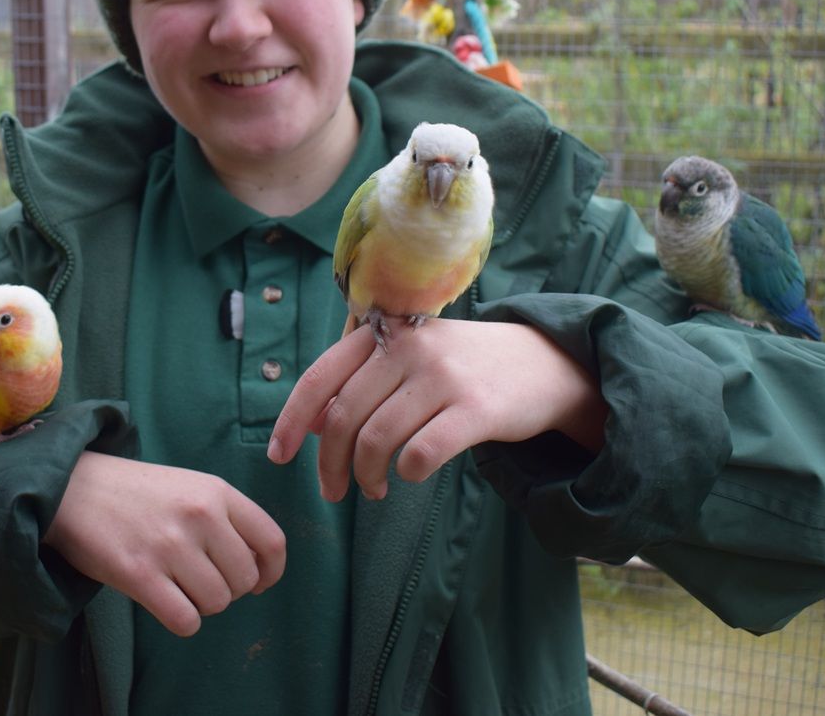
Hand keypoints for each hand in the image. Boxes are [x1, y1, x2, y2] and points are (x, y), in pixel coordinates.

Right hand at [43, 451, 285, 636]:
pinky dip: (182, 620)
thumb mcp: (189, 486)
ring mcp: (170, 545)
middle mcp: (199, 515)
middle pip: (245, 579)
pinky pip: (186, 620)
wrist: (72, 488)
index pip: (272, 541)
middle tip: (201, 581)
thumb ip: (225, 518)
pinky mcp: (139, 574)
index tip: (259, 582)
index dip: (271, 572)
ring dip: (202, 605)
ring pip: (217, 602)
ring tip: (178, 587)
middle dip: (229, 590)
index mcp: (216, 492)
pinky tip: (166, 603)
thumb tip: (258, 570)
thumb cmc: (136, 494)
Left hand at [267, 318, 604, 501]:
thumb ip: (364, 382)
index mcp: (385, 333)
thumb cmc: (464, 367)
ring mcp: (444, 375)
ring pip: (378, 439)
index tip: (279, 456)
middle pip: (345, 415)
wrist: (545, 364)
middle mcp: (410, 347)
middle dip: (330, 463)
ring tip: (373, 490)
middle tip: (333, 491)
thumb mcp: (411, 360)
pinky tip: (411, 474)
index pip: (321, 376)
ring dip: (367, 476)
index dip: (293, 419)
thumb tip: (314, 424)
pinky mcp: (476, 409)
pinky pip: (421, 454)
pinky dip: (407, 473)